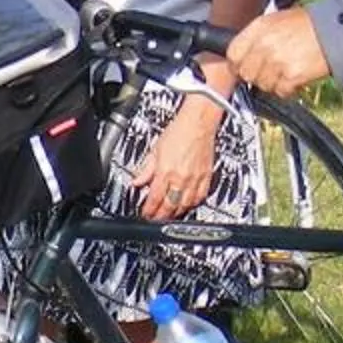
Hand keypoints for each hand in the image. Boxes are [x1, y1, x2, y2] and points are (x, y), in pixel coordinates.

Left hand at [127, 98, 222, 218]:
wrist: (198, 122)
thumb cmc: (178, 131)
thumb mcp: (155, 149)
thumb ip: (145, 169)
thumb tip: (136, 181)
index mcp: (165, 171)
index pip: (155, 198)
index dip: (148, 210)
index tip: (145, 214)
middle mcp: (180, 178)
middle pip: (169, 205)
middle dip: (160, 216)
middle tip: (155, 219)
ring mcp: (195, 179)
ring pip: (185, 205)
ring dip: (175, 213)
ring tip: (168, 215)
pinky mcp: (206, 177)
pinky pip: (200, 198)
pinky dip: (192, 205)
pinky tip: (186, 206)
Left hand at [227, 6, 330, 96]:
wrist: (337, 32)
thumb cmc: (309, 25)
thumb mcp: (277, 20)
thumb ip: (257, 36)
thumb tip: (243, 55)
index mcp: (259, 27)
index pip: (232, 53)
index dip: (238, 64)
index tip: (244, 67)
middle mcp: (265, 44)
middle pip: (246, 73)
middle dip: (257, 75)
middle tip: (271, 70)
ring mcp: (277, 61)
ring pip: (262, 85)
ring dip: (274, 83)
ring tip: (287, 71)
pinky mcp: (291, 76)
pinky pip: (280, 91)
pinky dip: (288, 89)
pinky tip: (296, 77)